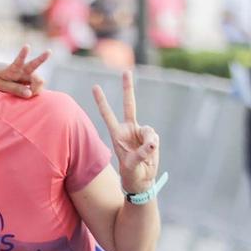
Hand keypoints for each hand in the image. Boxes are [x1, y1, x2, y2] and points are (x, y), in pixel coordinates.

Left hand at [0, 46, 48, 98]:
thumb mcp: (1, 85)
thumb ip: (14, 89)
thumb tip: (29, 94)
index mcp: (13, 68)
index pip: (18, 60)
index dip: (23, 54)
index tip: (27, 46)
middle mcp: (23, 69)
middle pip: (34, 64)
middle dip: (41, 58)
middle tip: (49, 51)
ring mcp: (29, 74)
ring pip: (39, 79)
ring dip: (38, 87)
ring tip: (32, 93)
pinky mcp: (31, 79)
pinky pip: (38, 87)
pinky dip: (35, 92)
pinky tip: (31, 94)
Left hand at [92, 70, 160, 196]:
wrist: (142, 179)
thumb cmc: (131, 173)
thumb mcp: (132, 164)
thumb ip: (142, 152)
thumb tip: (152, 142)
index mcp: (117, 134)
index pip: (108, 114)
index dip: (102, 101)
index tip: (95, 87)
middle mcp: (129, 129)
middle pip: (129, 105)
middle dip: (128, 88)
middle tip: (126, 71)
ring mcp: (140, 132)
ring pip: (149, 129)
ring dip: (149, 141)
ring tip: (145, 154)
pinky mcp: (151, 137)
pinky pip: (154, 137)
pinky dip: (154, 145)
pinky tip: (151, 152)